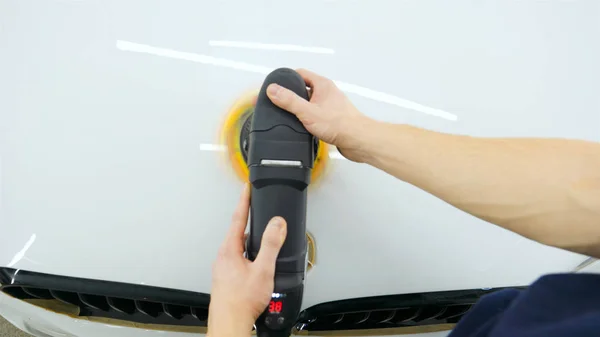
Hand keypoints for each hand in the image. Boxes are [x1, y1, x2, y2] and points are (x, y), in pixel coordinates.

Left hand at [208, 185, 286, 336]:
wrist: (230, 324)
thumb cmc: (241, 301)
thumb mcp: (262, 269)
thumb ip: (271, 245)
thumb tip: (277, 224)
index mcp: (229, 250)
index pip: (237, 218)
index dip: (244, 201)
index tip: (246, 188)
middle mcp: (223, 257)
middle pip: (238, 232)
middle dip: (249, 222)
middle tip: (258, 210)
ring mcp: (223, 268)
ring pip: (239, 247)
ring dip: (252, 242)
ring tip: (265, 241)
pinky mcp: (227, 278)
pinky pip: (239, 259)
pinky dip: (250, 255)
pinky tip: (258, 265)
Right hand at [266, 68, 372, 161]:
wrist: (357, 140)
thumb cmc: (340, 124)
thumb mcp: (308, 111)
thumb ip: (289, 101)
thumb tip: (273, 90)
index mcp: (322, 85)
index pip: (300, 74)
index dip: (287, 79)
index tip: (276, 86)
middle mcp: (327, 93)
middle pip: (304, 89)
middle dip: (292, 97)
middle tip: (282, 104)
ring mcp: (330, 105)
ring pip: (309, 103)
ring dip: (301, 110)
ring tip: (294, 117)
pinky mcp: (332, 118)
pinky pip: (316, 115)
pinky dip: (308, 119)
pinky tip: (304, 127)